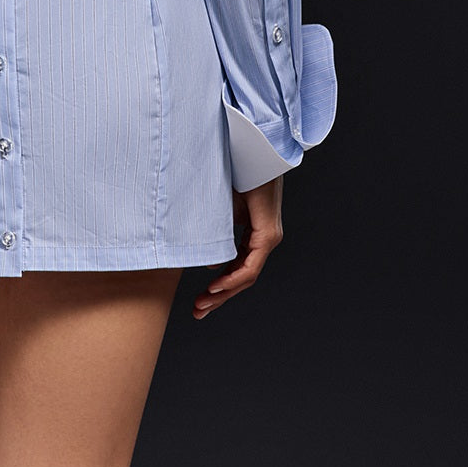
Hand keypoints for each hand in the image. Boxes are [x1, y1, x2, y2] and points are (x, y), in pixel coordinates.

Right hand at [192, 174, 284, 319]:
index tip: (201, 298)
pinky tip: (216, 286)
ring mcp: (268, 239)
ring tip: (204, 303)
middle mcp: (263, 241)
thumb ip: (218, 236)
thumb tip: (214, 265)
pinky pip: (251, 266)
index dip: (219, 286)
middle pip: (241, 278)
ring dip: (224, 292)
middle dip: (218, 297)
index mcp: (253, 236)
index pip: (237, 269)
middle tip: (199, 311)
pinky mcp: (268, 236)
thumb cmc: (237, 175)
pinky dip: (233, 278)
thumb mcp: (221, 211)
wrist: (254, 154)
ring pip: (246, 276)